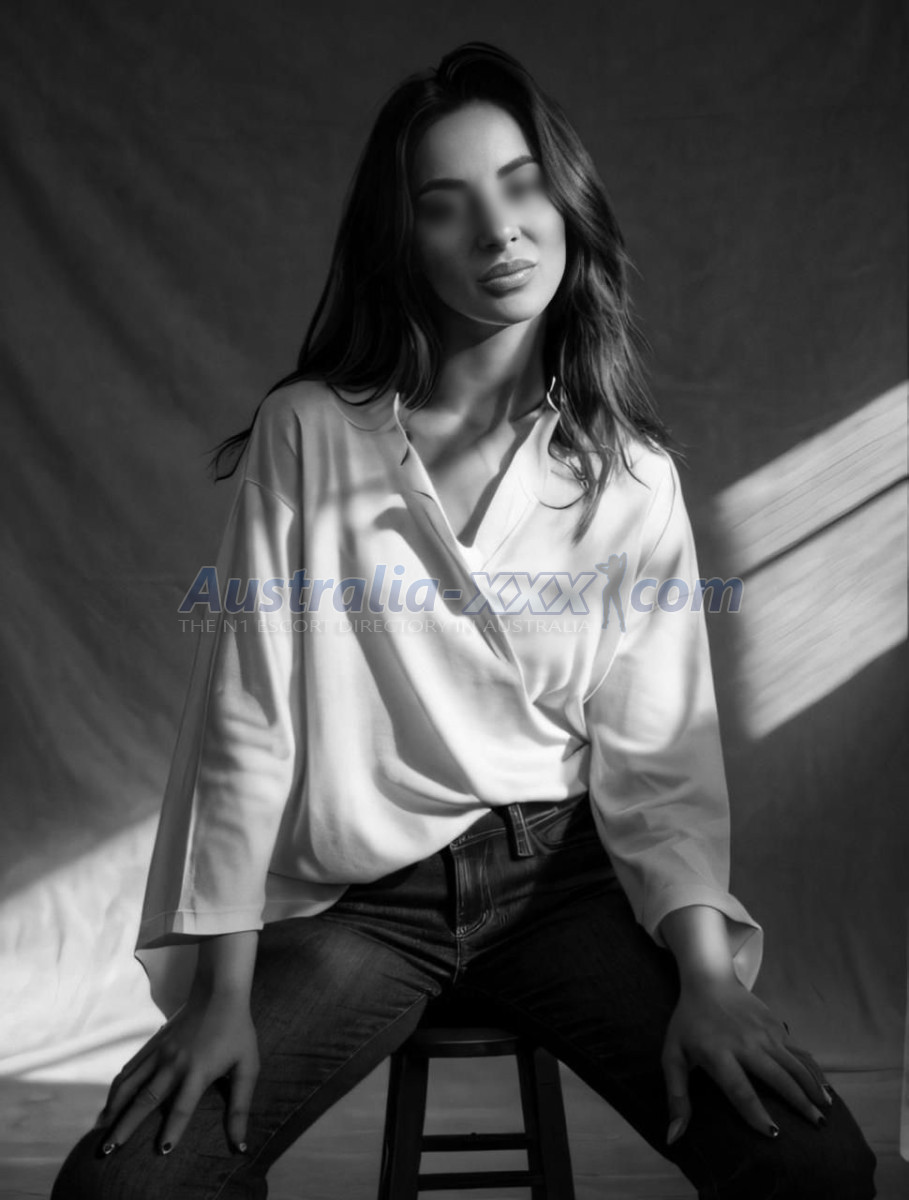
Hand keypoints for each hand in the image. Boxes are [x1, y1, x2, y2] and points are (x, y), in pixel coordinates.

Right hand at [93, 989, 259, 1155]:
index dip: (173, 1129)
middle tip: (109, 1150)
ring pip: (130, 1083)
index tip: (161, 1151)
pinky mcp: (153, 1044)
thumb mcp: (248, 1067)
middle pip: (146, 1099)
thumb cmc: (238, 1032)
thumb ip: (241, 1107)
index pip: (183, 1106)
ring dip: (114, 1107)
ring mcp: (160, 1052)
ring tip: (100, 1130)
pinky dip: (117, 1087)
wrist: (219, 992)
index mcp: (199, 1070)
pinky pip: (130, 1068)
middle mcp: (174, 1063)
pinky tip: (110, 1103)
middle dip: (126, 1125)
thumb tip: (241, 1145)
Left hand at [661, 975, 833, 1144]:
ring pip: (794, 1065)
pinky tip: (824, 1087)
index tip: (773, 1135)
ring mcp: (764, 1032)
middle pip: (778, 1078)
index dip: (756, 1114)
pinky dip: (813, 1070)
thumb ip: (676, 1097)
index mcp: (718, 1054)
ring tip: (825, 1111)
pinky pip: (798, 1052)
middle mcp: (745, 1043)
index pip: (740, 1090)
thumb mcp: (672, 1056)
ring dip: (812, 1088)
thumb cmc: (688, 1023)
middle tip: (817, 1128)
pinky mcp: (776, 1024)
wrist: (709, 979)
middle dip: (799, 1104)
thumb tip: (674, 1137)